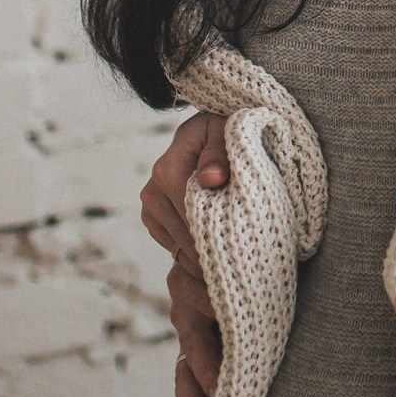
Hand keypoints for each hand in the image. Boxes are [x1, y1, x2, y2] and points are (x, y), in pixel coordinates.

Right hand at [141, 112, 230, 274]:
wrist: (207, 132)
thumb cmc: (222, 130)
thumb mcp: (227, 131)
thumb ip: (221, 153)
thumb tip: (211, 179)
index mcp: (168, 170)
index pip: (194, 216)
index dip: (219, 234)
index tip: (245, 250)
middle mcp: (153, 191)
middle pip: (185, 237)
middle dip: (215, 252)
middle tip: (244, 265)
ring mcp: (150, 207)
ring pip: (178, 248)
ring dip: (205, 257)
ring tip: (235, 264)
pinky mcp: (152, 218)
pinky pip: (173, 248)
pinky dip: (194, 256)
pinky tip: (217, 256)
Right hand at [142, 113, 228, 396]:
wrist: (244, 128)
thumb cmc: (244, 126)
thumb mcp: (233, 123)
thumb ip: (218, 147)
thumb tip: (212, 182)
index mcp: (172, 188)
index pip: (188, 240)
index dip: (208, 269)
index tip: (232, 304)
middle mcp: (170, 231)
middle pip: (187, 289)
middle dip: (212, 333)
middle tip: (235, 375)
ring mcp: (181, 262)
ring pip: (185, 322)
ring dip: (201, 369)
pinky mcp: (195, 286)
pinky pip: (188, 338)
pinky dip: (192, 380)